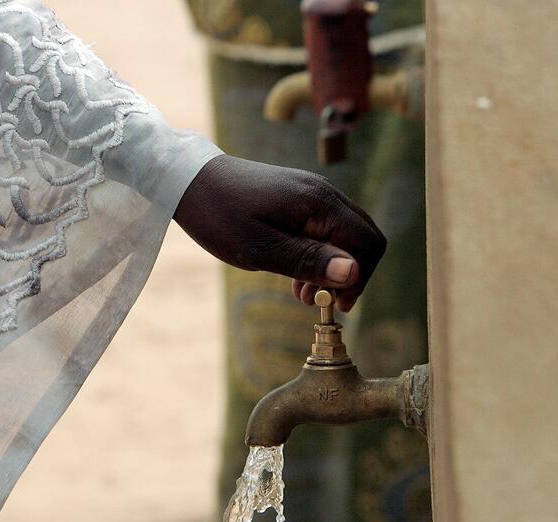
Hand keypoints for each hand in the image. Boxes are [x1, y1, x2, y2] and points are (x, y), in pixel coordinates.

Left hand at [173, 154, 385, 311]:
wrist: (190, 181)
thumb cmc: (220, 216)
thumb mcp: (261, 249)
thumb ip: (309, 261)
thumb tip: (352, 273)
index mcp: (319, 203)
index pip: (367, 243)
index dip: (359, 279)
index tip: (336, 305)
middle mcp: (324, 192)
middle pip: (364, 237)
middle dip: (350, 274)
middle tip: (321, 301)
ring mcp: (313, 193)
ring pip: (347, 235)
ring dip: (334, 268)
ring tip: (303, 293)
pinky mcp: (301, 198)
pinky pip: (328, 229)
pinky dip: (321, 255)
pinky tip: (296, 275)